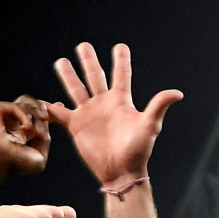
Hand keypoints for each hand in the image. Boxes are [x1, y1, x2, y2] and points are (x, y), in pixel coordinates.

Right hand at [0, 97, 51, 179]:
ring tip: (38, 127)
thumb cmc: (15, 164)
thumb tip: (45, 124)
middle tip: (47, 117)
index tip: (60, 106)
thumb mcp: (39, 155)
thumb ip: (45, 140)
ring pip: (24, 101)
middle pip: (30, 104)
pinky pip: (16, 105)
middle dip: (43, 107)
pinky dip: (25, 115)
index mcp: (20, 132)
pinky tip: (27, 128)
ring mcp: (2, 115)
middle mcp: (10, 122)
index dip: (47, 110)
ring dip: (35, 113)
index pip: (35, 116)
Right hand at [49, 42, 181, 187]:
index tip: (120, 46)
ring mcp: (89, 114)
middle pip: (95, 76)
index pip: (121, 75)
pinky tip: (40, 101)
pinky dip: (49, 108)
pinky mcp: (76, 126)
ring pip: (76, 89)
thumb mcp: (150, 126)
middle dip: (89, 61)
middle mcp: (103, 104)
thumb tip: (178, 93)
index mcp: (121, 101)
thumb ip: (158, 106)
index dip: (121, 60)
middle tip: (83, 45)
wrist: (122, 172)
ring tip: (62, 61)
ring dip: (68, 76)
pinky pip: (58, 114)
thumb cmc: (138, 150)